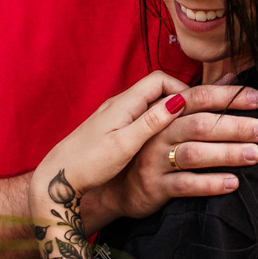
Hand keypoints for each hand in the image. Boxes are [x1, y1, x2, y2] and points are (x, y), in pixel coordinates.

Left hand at [34, 71, 189, 198]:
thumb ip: (151, 122)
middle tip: (200, 116)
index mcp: (123, 103)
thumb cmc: (88, 163)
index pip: (160, 80)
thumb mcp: (124, 144)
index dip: (182, 88)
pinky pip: (142, 116)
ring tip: (188, 127)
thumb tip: (179, 101)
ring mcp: (116, 115)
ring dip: (170, 111)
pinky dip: (158, 121)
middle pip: (158, 89)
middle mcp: (120, 104)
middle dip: (181, 98)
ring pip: (151, 103)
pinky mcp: (114, 128)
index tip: (199, 107)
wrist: (57, 178)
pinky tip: (165, 138)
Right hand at [93, 78, 257, 219]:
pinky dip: (210, 184)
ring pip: (194, 154)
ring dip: (227, 153)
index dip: (228, 97)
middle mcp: (159, 134)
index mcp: (165, 114)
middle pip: (200, 125)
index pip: (198, 98)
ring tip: (255, 155)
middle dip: (235, 126)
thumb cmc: (149, 149)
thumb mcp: (167, 121)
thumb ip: (199, 99)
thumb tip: (231, 77)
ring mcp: (154, 160)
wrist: (114, 187)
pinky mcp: (154, 186)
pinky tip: (233, 183)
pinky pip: (184, 185)